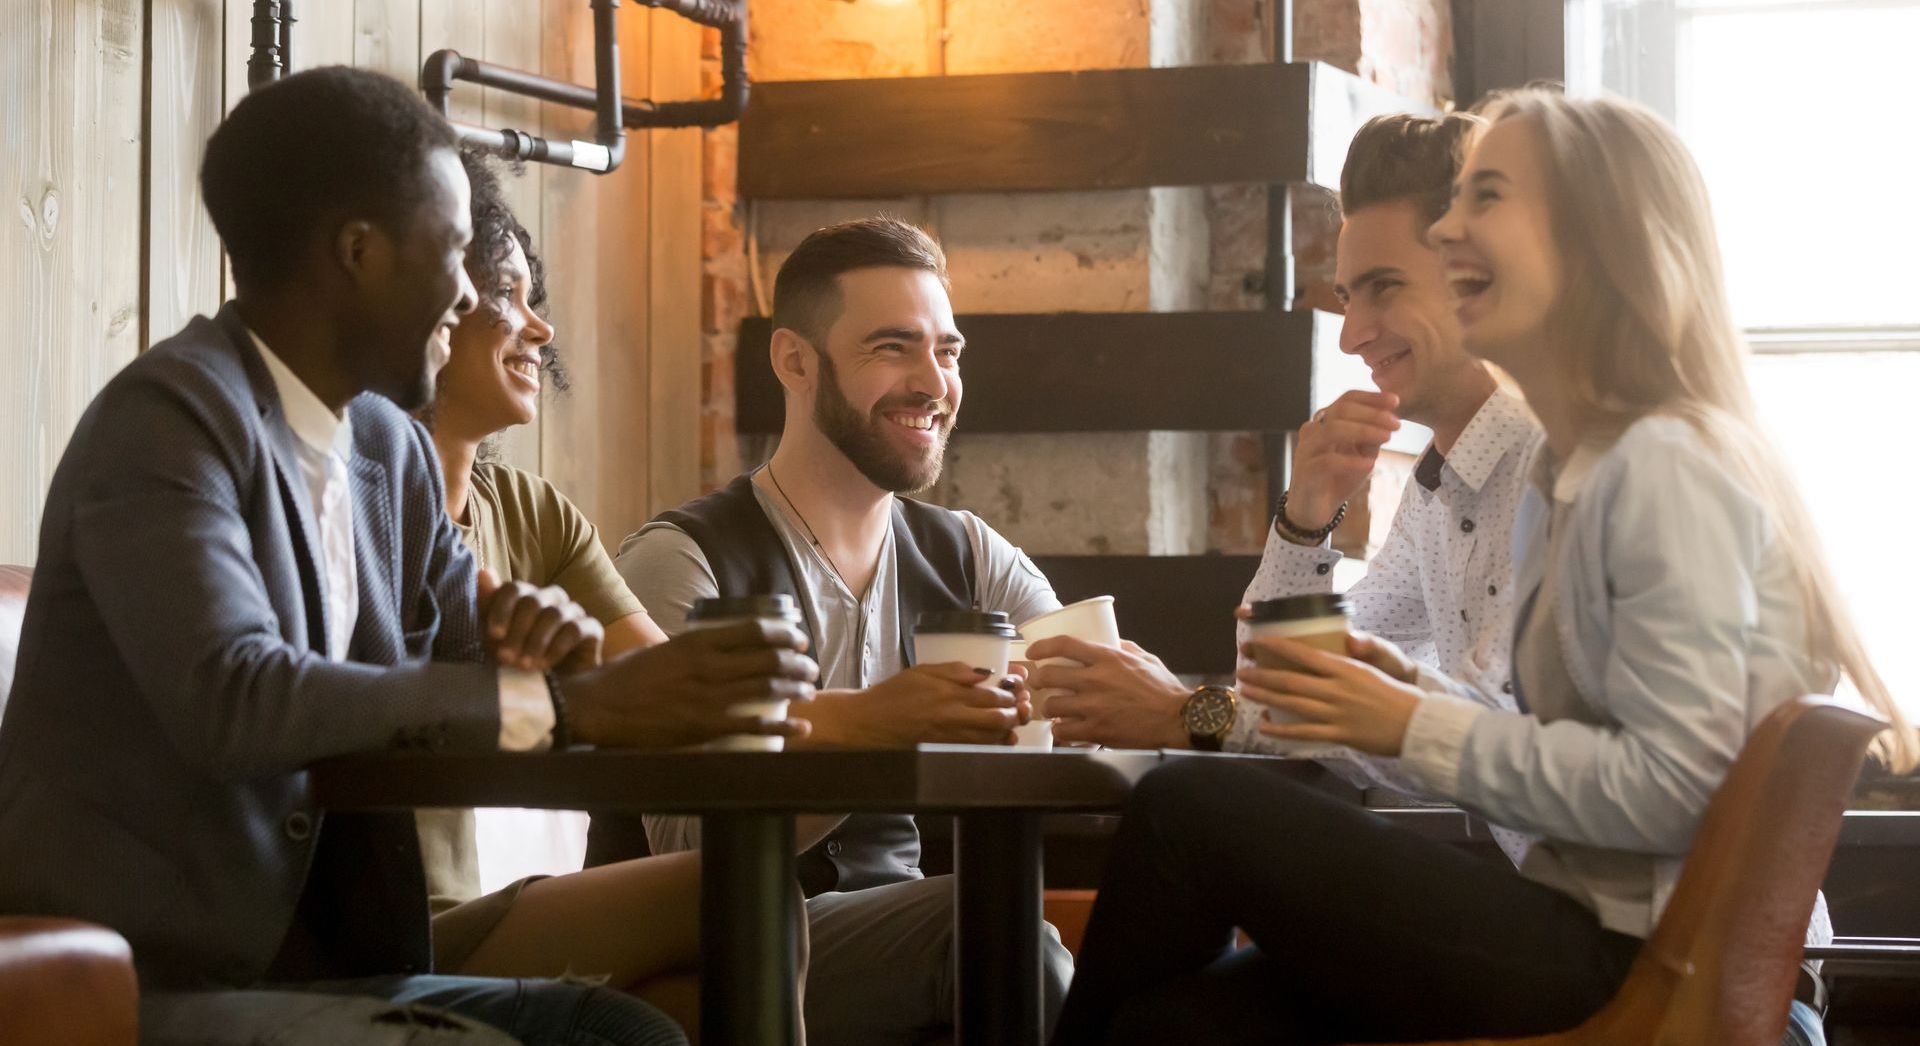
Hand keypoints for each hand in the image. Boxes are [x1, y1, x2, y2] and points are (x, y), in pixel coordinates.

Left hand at [478, 569, 603, 671]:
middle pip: (533, 601)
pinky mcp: (591, 628)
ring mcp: (573, 611)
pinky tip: (544, 665)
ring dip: (535, 642)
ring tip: (524, 665)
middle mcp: (552, 598)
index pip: (513, 589)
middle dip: (517, 631)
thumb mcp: (495, 636)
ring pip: (553, 614)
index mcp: (527, 596)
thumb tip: (483, 572)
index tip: (493, 634)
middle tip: (506, 657)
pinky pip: (574, 630)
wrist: (550, 689)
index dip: (502, 609)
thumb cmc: (518, 658)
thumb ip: (488, 605)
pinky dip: (556, 649)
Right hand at [561, 618, 818, 748]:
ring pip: (767, 690)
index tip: (799, 639)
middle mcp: (707, 666)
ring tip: (810, 690)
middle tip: (810, 667)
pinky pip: (753, 726)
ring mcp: (707, 698)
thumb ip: (692, 648)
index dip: (784, 634)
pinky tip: (801, 727)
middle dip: (797, 663)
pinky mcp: (704, 728)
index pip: (754, 630)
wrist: (597, 708)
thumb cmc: (624, 678)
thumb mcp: (662, 650)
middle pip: (768, 659)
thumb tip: (717, 647)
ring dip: (796, 689)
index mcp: (696, 642)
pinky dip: (783, 726)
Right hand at [833, 663, 1024, 746]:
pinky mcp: (944, 750)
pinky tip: (999, 739)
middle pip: (997, 718)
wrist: (869, 722)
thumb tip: (985, 673)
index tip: (1017, 686)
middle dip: (1015, 712)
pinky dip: (993, 744)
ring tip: (1014, 721)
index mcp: (948, 693)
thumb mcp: (922, 671)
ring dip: (1008, 729)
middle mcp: (952, 716)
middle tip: (1021, 705)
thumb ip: (954, 670)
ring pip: (991, 737)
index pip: (991, 694)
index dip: (1011, 691)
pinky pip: (977, 749)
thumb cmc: (894, 693)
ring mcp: (949, 737)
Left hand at [1026, 637, 1188, 748]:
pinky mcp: (1096, 731)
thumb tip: (1107, 640)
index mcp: (1108, 658)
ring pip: (1051, 704)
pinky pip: (1063, 731)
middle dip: (1040, 679)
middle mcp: (1096, 680)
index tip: (1033, 651)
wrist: (1178, 720)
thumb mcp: (1144, 658)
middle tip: (1041, 683)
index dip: (1042, 646)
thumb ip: (1122, 648)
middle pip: (1049, 675)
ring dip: (1049, 707)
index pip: (1064, 644)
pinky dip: (1060, 730)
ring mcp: (1094, 707)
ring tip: (1054, 709)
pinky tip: (1065, 729)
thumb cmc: (1164, 689)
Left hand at [1235, 634, 1421, 755]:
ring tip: (1245, 691)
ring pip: (1293, 703)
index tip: (1258, 643)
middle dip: (1263, 674)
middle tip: (1242, 670)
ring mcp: (1337, 712)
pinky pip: (1305, 732)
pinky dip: (1282, 730)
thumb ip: (1350, 658)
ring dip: (1266, 697)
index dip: (1277, 648)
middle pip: (1292, 679)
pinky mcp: (1339, 734)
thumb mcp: (1372, 669)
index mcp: (1345, 668)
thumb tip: (1344, 640)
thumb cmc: (1396, 694)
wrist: (1417, 723)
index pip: (1305, 653)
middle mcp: (1337, 688)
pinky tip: (1265, 726)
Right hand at [1284, 390, 1400, 534]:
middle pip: (1341, 409)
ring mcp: (1306, 449)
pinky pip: (1329, 460)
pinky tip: (1370, 464)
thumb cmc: (1338, 478)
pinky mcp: (1305, 471)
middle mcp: (1313, 430)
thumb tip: (1390, 418)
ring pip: (1334, 429)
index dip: (1372, 397)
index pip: (1347, 399)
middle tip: (1396, 423)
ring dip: (1364, 431)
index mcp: (1325, 422)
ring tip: (1387, 438)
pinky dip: (1352, 461)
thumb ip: (1371, 437)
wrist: (1314, 510)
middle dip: (1372, 413)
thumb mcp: (1361, 455)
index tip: (1396, 401)